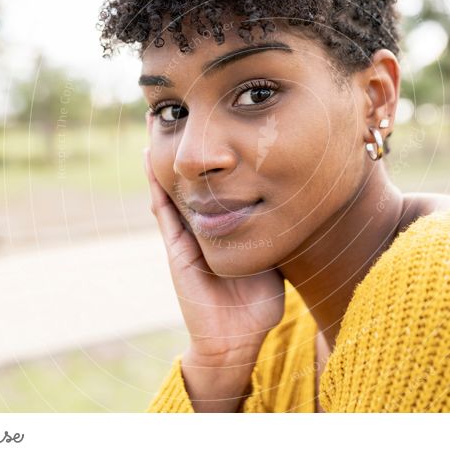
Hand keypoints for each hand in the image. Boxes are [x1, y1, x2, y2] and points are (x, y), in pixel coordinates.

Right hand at [144, 114, 284, 409]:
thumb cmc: (258, 302)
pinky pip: (164, 212)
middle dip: (183, 146)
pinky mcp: (177, 250)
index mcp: (220, 227)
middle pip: (188, 178)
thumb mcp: (271, 254)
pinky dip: (156, 185)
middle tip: (178, 109)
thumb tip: (299, 203)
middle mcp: (199, 227)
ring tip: (157, 120)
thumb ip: (275, 231)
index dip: (209, 156)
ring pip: (170, 187)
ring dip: (162, 156)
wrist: (238, 340)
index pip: (213, 183)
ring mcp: (184, 238)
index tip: (212, 121)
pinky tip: (150, 158)